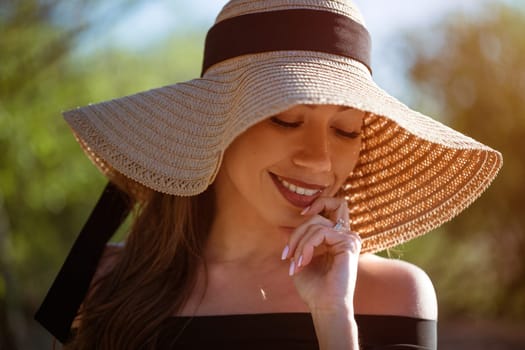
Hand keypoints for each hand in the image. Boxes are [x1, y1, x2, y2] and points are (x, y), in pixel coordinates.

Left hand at [281, 196, 361, 311]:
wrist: (324, 307)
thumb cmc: (314, 288)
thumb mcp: (299, 260)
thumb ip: (296, 243)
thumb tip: (282, 228)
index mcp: (335, 239)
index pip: (319, 215)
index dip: (302, 221)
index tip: (286, 238)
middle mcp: (344, 236)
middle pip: (316, 218)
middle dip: (296, 235)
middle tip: (286, 255)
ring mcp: (348, 238)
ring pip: (316, 225)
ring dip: (299, 244)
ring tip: (295, 264)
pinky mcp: (349, 243)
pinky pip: (321, 233)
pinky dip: (307, 246)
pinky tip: (303, 261)